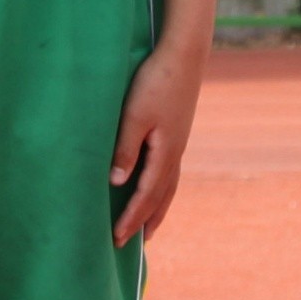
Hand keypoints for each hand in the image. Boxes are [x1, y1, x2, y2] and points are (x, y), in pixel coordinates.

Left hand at [108, 40, 206, 246]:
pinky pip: (170, 172)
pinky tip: (158, 187)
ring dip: (157, 209)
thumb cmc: (155, 81)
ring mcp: (179, 144)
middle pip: (161, 198)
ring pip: (168, 187)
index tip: (116, 239)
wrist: (184, 54)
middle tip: (132, 245)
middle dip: (144, 222)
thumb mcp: (134, 115)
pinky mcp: (177, 133)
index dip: (130, 219)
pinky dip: (163, 189)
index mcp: (165, 153)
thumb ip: (126, 148)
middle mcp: (175, 154)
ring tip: (149, 228)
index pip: (145, 196)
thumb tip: (117, 183)